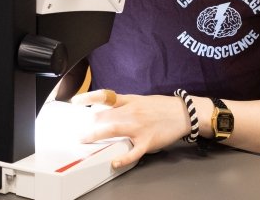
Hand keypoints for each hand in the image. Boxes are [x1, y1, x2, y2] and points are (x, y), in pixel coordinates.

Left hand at [70, 89, 190, 168]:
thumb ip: (124, 104)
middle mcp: (132, 113)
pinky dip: (123, 158)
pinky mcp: (147, 142)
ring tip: (85, 140)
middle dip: (90, 123)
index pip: (106, 97)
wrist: (183, 113)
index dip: (89, 97)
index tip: (76, 101)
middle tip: (79, 130)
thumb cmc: (160, 107)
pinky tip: (114, 162)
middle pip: (106, 116)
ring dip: (97, 135)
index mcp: (129, 101)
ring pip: (114, 130)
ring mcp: (139, 128)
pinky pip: (133, 152)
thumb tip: (105, 109)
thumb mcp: (140, 100)